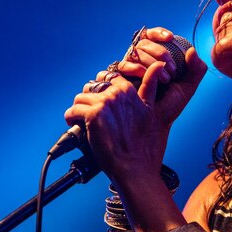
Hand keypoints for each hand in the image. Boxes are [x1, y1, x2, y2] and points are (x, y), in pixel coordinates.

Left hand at [64, 39, 206, 179]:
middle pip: (91, 87)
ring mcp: (106, 103)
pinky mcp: (93, 115)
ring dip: (79, 111)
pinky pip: (72, 111)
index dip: (103, 93)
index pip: (108, 79)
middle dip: (90, 101)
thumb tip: (159, 64)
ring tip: (84, 124)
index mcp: (130, 90)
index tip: (104, 108)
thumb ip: (151, 86)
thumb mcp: (152, 110)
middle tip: (95, 118)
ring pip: (80, 98)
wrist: (135, 167)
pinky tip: (78, 128)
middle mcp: (118, 93)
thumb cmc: (144, 145)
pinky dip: (71, 120)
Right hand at [115, 27, 206, 132]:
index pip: (152, 36)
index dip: (159, 32)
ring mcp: (129, 68)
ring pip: (134, 51)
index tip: (169, 37)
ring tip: (165, 80)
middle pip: (144, 42)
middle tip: (172, 69)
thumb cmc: (171, 105)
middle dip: (160, 51)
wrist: (155, 123)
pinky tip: (145, 75)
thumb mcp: (188, 87)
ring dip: (150, 61)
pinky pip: (123, 65)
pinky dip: (136, 68)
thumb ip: (196, 69)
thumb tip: (192, 50)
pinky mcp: (119, 78)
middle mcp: (140, 60)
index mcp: (155, 58)